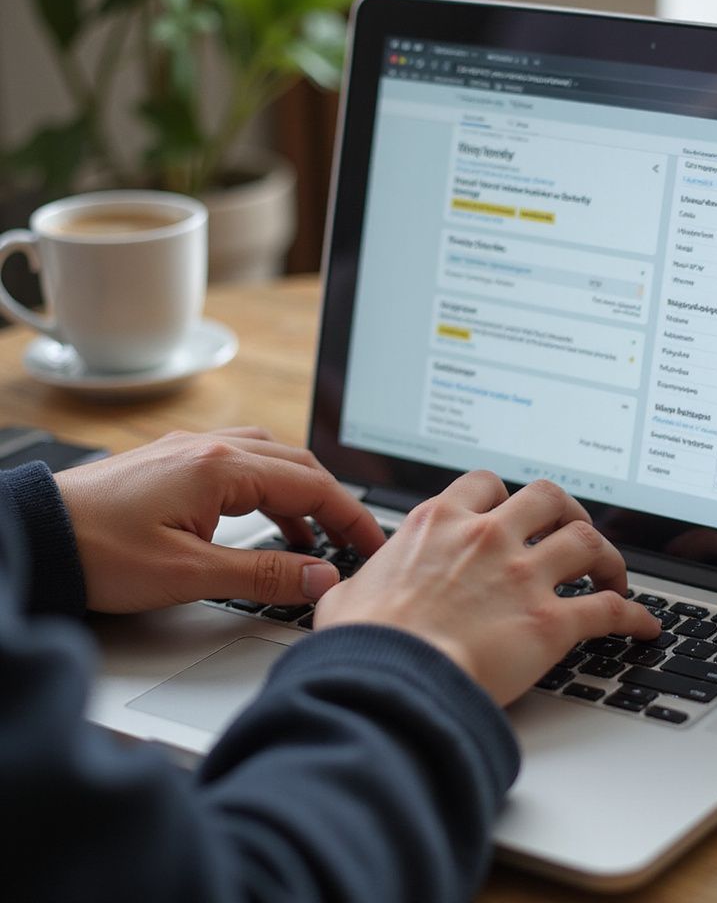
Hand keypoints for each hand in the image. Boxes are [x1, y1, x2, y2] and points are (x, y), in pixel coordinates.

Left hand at [54, 428, 385, 612]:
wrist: (33, 536)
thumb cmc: (97, 551)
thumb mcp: (189, 574)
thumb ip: (264, 572)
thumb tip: (321, 577)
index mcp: (223, 467)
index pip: (312, 487)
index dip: (351, 517)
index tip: (373, 543)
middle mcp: (213, 448)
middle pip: (299, 466)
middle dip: (334, 503)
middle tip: (356, 541)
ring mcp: (192, 450)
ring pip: (272, 459)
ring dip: (302, 494)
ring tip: (315, 537)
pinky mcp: (175, 462)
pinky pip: (242, 464)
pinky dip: (268, 490)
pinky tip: (265, 519)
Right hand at [314, 471, 660, 705]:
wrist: (388, 682)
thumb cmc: (365, 643)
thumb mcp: (349, 595)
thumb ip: (362, 581)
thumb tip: (347, 591)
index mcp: (440, 522)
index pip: (485, 483)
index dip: (505, 495)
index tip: (514, 512)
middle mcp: (488, 538)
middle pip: (549, 496)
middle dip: (567, 510)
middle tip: (572, 530)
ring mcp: (523, 576)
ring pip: (588, 540)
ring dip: (607, 555)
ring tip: (613, 573)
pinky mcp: (549, 622)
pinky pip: (609, 608)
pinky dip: (633, 615)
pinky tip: (643, 626)